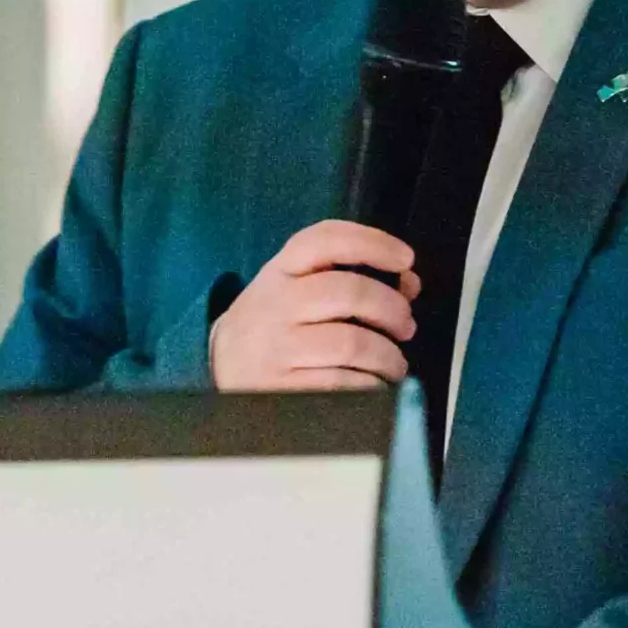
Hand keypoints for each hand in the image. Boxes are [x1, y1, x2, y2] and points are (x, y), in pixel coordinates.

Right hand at [210, 220, 420, 391]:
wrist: (219, 368)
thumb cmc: (276, 324)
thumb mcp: (299, 289)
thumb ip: (351, 278)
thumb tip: (408, 283)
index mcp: (281, 271)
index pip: (325, 240)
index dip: (372, 243)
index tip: (406, 258)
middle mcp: (276, 303)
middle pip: (349, 292)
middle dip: (392, 309)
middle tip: (406, 326)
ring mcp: (278, 347)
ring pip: (352, 343)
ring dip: (388, 355)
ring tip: (394, 364)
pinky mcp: (283, 388)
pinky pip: (342, 384)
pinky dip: (371, 386)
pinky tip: (374, 386)